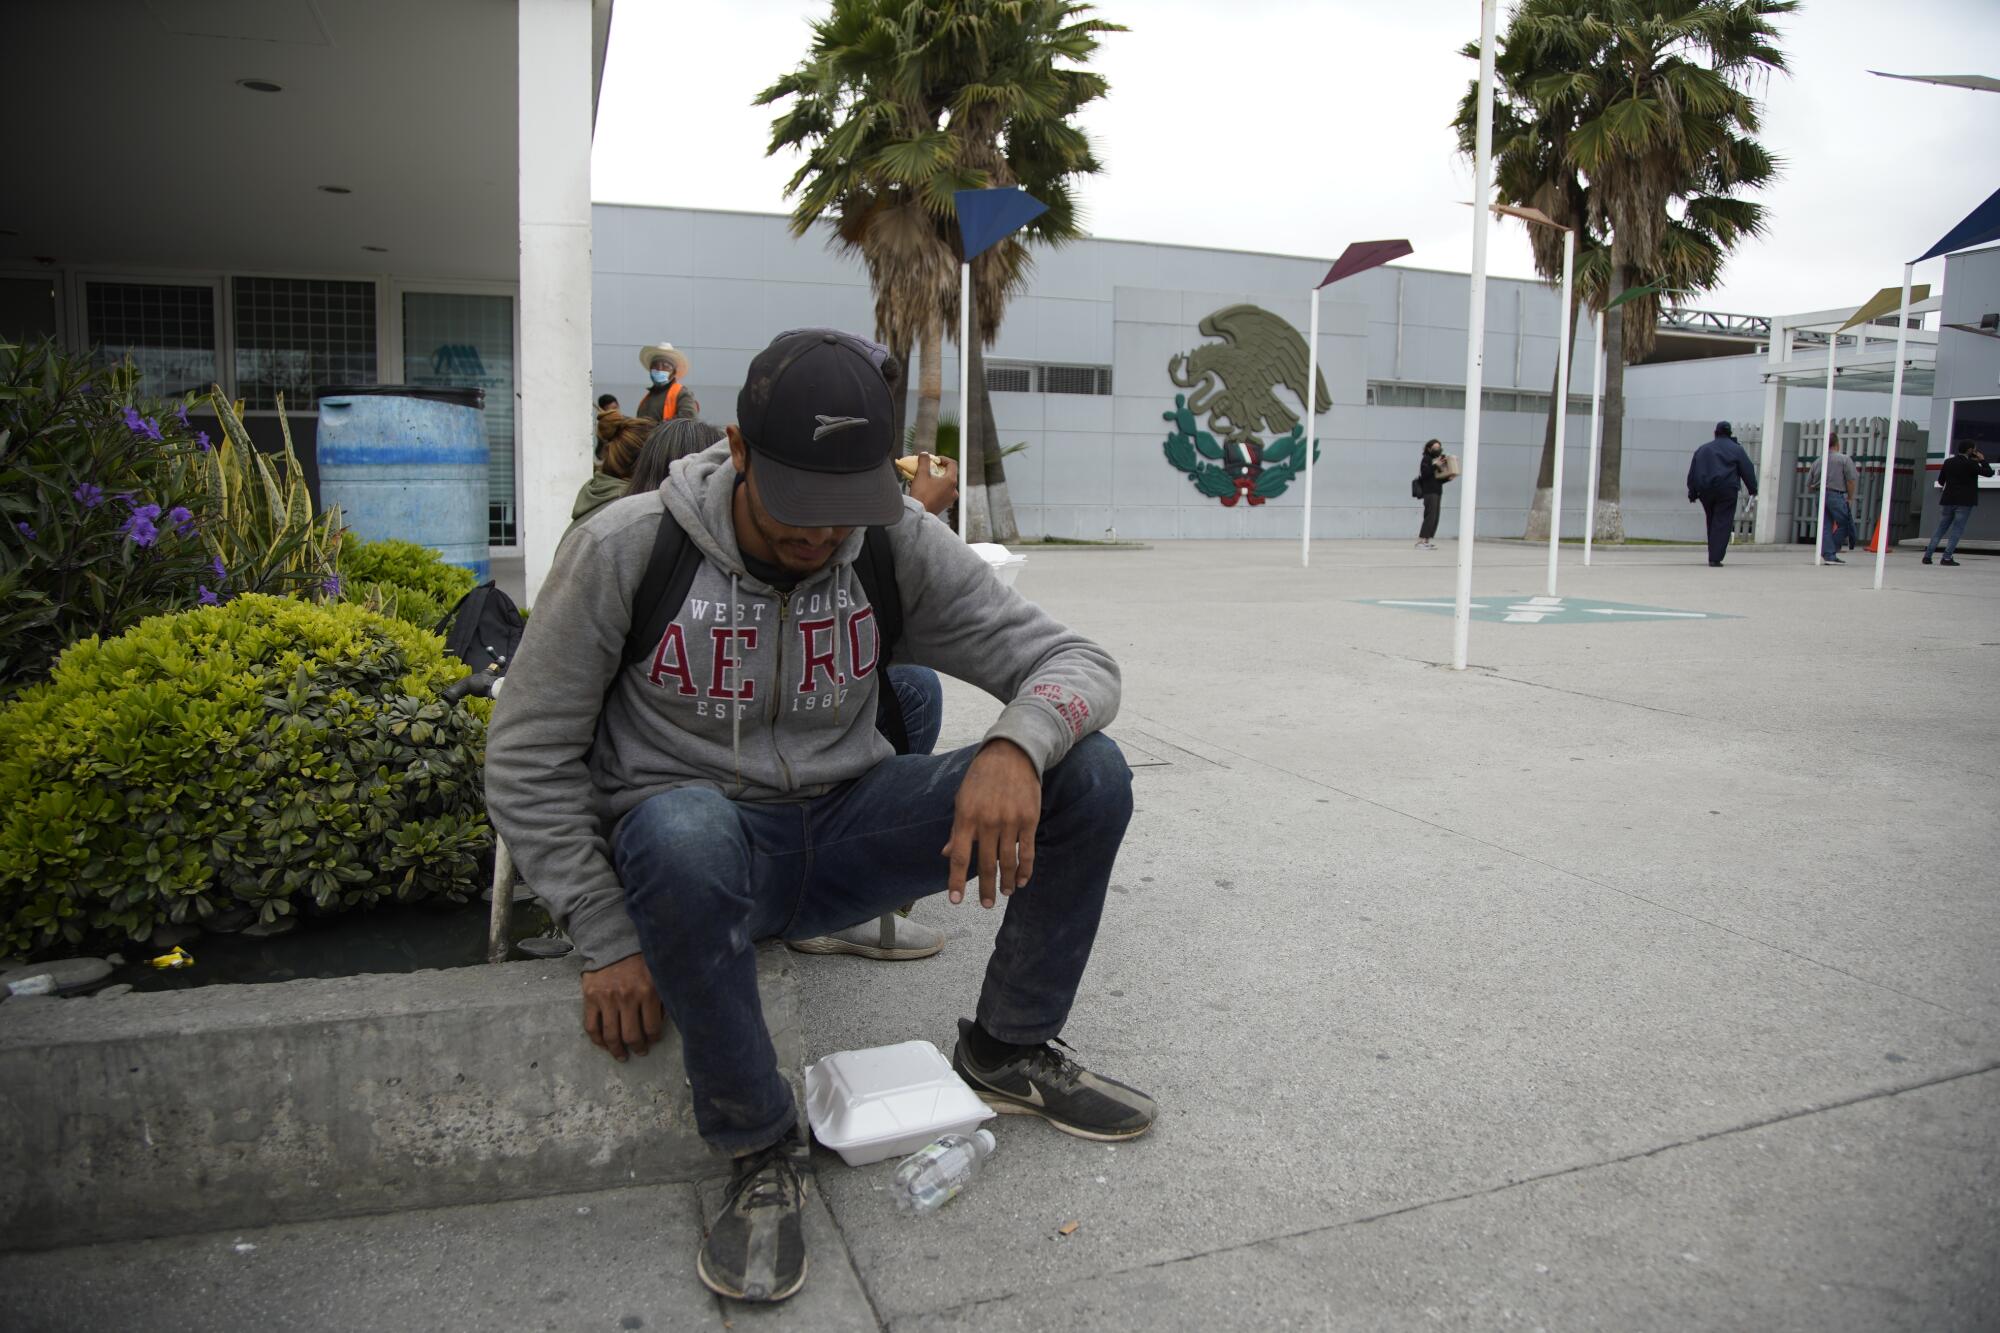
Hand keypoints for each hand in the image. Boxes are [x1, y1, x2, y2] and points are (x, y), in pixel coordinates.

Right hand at [580, 954, 663, 1061]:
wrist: (612, 941)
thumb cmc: (639, 958)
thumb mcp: (658, 974)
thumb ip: (662, 997)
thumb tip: (661, 1023)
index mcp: (648, 992)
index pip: (652, 1027)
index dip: (654, 1038)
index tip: (654, 1041)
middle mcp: (628, 997)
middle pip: (632, 1036)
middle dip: (638, 1048)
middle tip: (640, 1051)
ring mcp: (607, 999)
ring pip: (611, 1035)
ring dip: (617, 1050)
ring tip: (622, 1055)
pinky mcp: (591, 997)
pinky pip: (592, 1026)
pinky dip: (597, 1040)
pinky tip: (604, 1045)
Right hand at [909, 453, 959, 516]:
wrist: (918, 515)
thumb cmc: (921, 493)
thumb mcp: (921, 474)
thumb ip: (924, 461)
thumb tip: (924, 454)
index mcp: (951, 481)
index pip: (952, 464)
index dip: (943, 458)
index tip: (934, 459)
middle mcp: (954, 490)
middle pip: (948, 474)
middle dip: (937, 469)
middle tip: (928, 468)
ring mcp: (950, 499)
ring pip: (944, 484)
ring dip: (935, 479)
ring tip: (924, 478)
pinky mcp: (945, 505)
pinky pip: (942, 492)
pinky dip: (935, 487)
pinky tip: (924, 488)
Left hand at [942, 739, 1040, 907]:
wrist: (1011, 754)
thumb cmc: (982, 778)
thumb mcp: (962, 799)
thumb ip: (957, 829)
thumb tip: (947, 854)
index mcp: (966, 817)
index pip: (960, 857)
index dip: (957, 880)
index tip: (956, 900)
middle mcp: (988, 822)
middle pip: (986, 864)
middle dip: (986, 888)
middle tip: (987, 904)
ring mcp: (1010, 821)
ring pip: (1008, 861)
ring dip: (1008, 881)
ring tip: (1006, 893)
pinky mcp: (1029, 819)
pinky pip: (1027, 851)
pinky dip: (1026, 869)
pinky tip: (1023, 880)